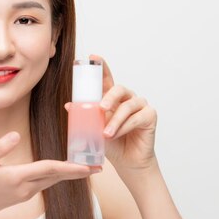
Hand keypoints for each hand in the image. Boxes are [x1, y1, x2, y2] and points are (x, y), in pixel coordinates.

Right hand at [0, 131, 101, 218]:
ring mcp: (25, 194)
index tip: (88, 167)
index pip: (49, 169)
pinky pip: (44, 183)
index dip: (70, 167)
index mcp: (16, 177)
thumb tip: (16, 134)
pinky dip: (56, 176)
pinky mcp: (23, 196)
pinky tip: (63, 170)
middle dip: (79, 172)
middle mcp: (25, 188)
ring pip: (51, 181)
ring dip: (69, 173)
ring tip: (87, 166)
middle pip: (57, 176)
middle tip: (100, 166)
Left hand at [65, 54, 157, 176]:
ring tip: (106, 134)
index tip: (94, 56)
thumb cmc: (112, 144)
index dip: (102, 67)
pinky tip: (117, 135)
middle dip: (109, 97)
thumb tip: (69, 106)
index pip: (106, 79)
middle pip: (119, 89)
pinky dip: (125, 127)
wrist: (127, 162)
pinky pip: (137, 118)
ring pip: (127, 106)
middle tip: (101, 108)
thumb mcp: (94, 130)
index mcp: (113, 98)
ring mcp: (140, 106)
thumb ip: (84, 118)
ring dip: (115, 120)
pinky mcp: (150, 116)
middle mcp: (127, 98)